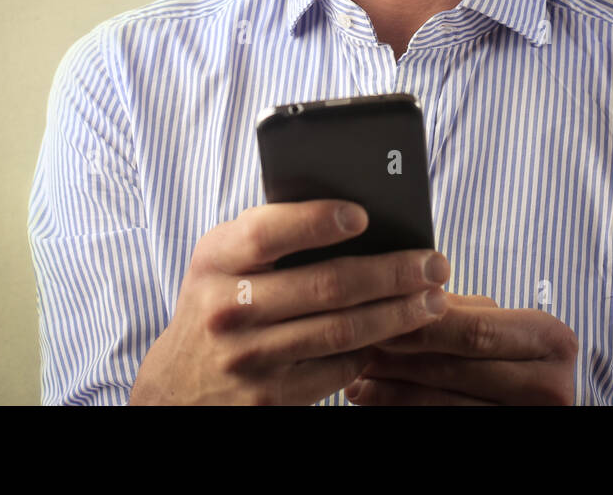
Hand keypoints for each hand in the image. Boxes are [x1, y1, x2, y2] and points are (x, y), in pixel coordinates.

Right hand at [128, 200, 451, 404]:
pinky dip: (372, 350)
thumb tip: (356, 214)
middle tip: (435, 263)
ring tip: (434, 299)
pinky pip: (337, 368)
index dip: (317, 221)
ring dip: (398, 314)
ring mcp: (250, 358)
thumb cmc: (216, 303)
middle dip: (391, 273)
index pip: (268, 232)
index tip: (363, 214)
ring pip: (342, 331)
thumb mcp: (222, 260)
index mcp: (216, 260)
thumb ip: (271, 235)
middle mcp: (229, 309)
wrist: (177, 387)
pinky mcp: (271, 398)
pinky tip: (396, 335)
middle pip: (326, 285)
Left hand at [345, 293, 578, 404]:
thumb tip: (399, 293)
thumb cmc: (519, 351)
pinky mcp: (499, 434)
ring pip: (443, 402)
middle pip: (456, 368)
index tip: (377, 312)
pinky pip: (442, 420)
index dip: (423, 325)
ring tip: (356, 372)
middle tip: (358, 342)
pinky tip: (372, 397)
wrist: (541, 394)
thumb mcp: (504, 324)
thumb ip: (462, 310)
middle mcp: (548, 384)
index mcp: (551, 340)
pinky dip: (401, 408)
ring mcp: (526, 417)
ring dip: (391, 388)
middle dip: (400, 355)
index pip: (475, 331)